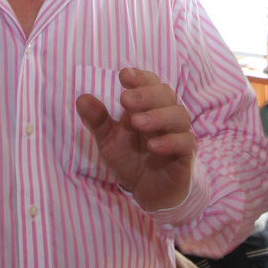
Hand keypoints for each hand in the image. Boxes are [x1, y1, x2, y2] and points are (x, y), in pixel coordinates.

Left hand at [76, 68, 196, 211]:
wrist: (148, 192)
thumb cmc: (131, 159)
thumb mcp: (108, 140)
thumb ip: (97, 121)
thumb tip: (82, 98)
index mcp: (148, 106)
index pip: (149, 83)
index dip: (140, 77)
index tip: (124, 75)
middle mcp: (165, 114)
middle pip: (165, 94)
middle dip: (146, 94)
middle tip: (126, 100)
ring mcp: (178, 133)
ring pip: (178, 115)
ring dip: (158, 116)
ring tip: (137, 123)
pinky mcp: (186, 154)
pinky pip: (185, 142)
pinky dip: (170, 141)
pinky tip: (153, 146)